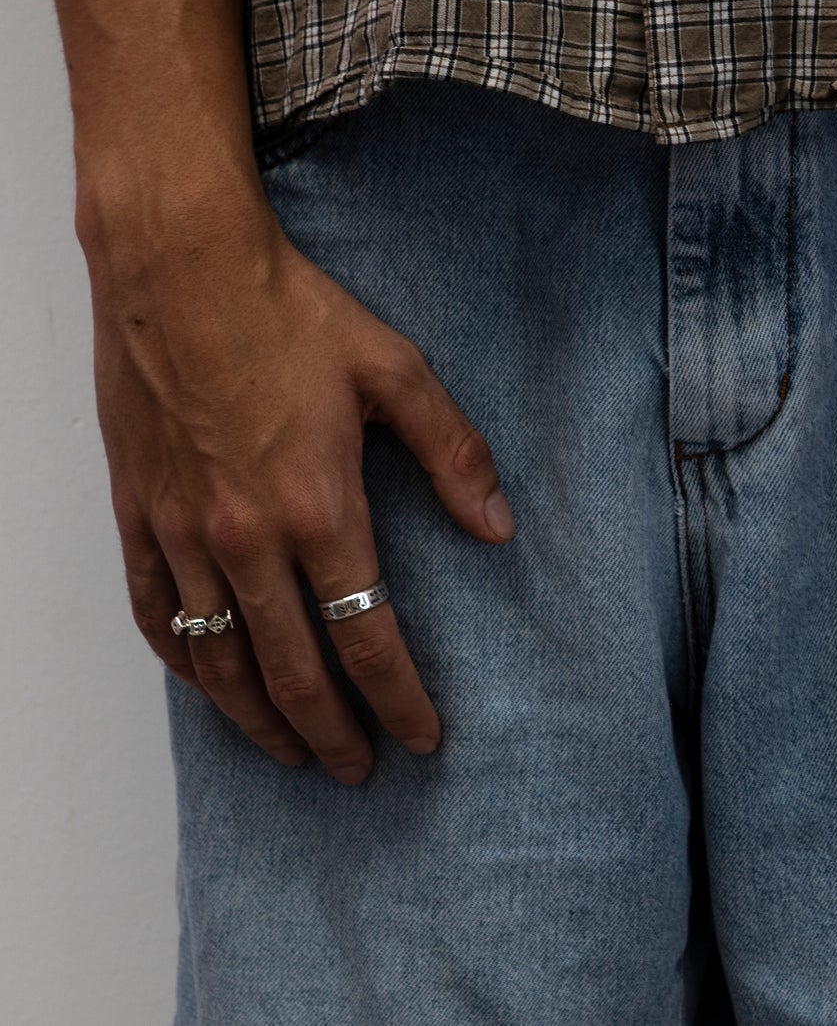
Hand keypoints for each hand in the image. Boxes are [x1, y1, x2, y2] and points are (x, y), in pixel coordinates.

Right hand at [81, 179, 513, 783]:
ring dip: (260, 721)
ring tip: (295, 752)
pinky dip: (187, 667)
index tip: (422, 739)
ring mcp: (184, 531)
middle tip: (359, 770)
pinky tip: (211, 688)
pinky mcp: (139, 514)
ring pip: (220, 663)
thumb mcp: (395, 370)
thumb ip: (455, 452)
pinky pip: (157, 617)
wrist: (180, 265)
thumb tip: (499, 527)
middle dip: (334, 731)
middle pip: (293, 670)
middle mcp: (246, 537)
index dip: (399, 698)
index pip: (368, 636)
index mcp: (318, 506)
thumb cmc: (289, 312)